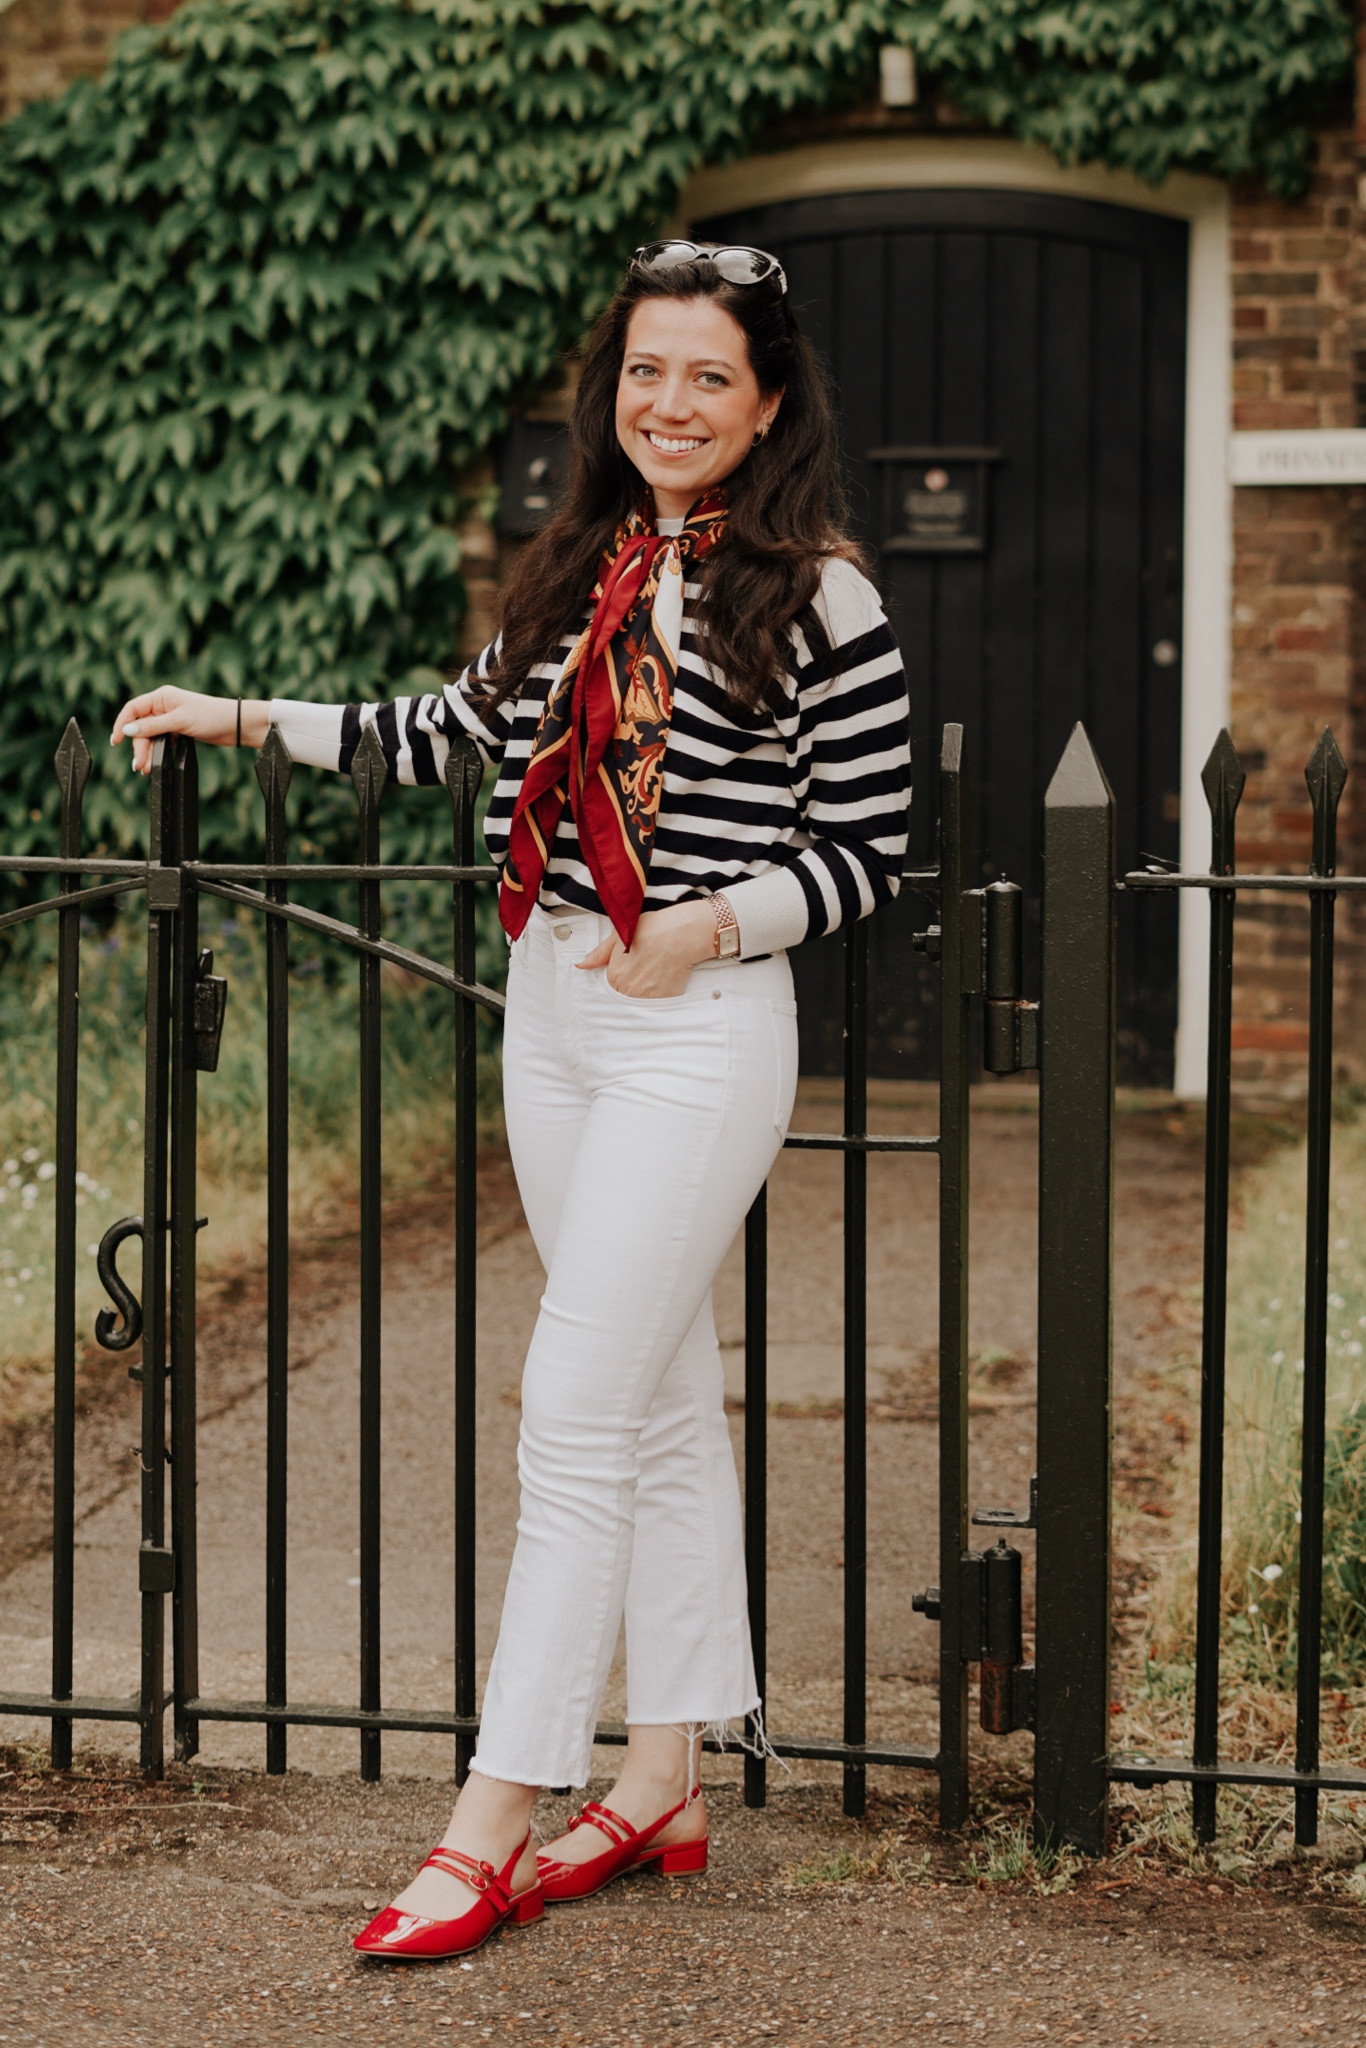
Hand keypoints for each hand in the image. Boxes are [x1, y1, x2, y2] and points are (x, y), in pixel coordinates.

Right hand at [110, 687, 268, 774]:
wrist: (235, 725)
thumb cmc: (210, 717)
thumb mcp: (179, 722)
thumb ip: (152, 726)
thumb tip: (128, 730)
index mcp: (161, 697)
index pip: (132, 709)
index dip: (121, 724)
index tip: (115, 741)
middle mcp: (164, 706)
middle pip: (141, 726)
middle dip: (138, 746)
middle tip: (139, 765)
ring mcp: (171, 718)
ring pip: (151, 736)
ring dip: (147, 752)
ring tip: (145, 769)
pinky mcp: (179, 729)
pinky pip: (162, 740)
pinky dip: (157, 751)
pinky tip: (155, 763)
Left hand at [577, 901, 719, 997]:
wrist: (682, 935)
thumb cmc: (653, 930)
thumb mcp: (619, 935)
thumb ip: (599, 954)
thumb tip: (582, 965)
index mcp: (614, 976)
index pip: (610, 986)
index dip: (621, 975)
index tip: (631, 968)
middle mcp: (629, 991)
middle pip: (624, 995)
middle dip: (632, 985)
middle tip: (644, 968)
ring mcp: (647, 998)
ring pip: (640, 1001)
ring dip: (645, 991)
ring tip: (654, 971)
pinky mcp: (665, 1001)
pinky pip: (657, 1003)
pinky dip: (659, 993)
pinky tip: (664, 976)